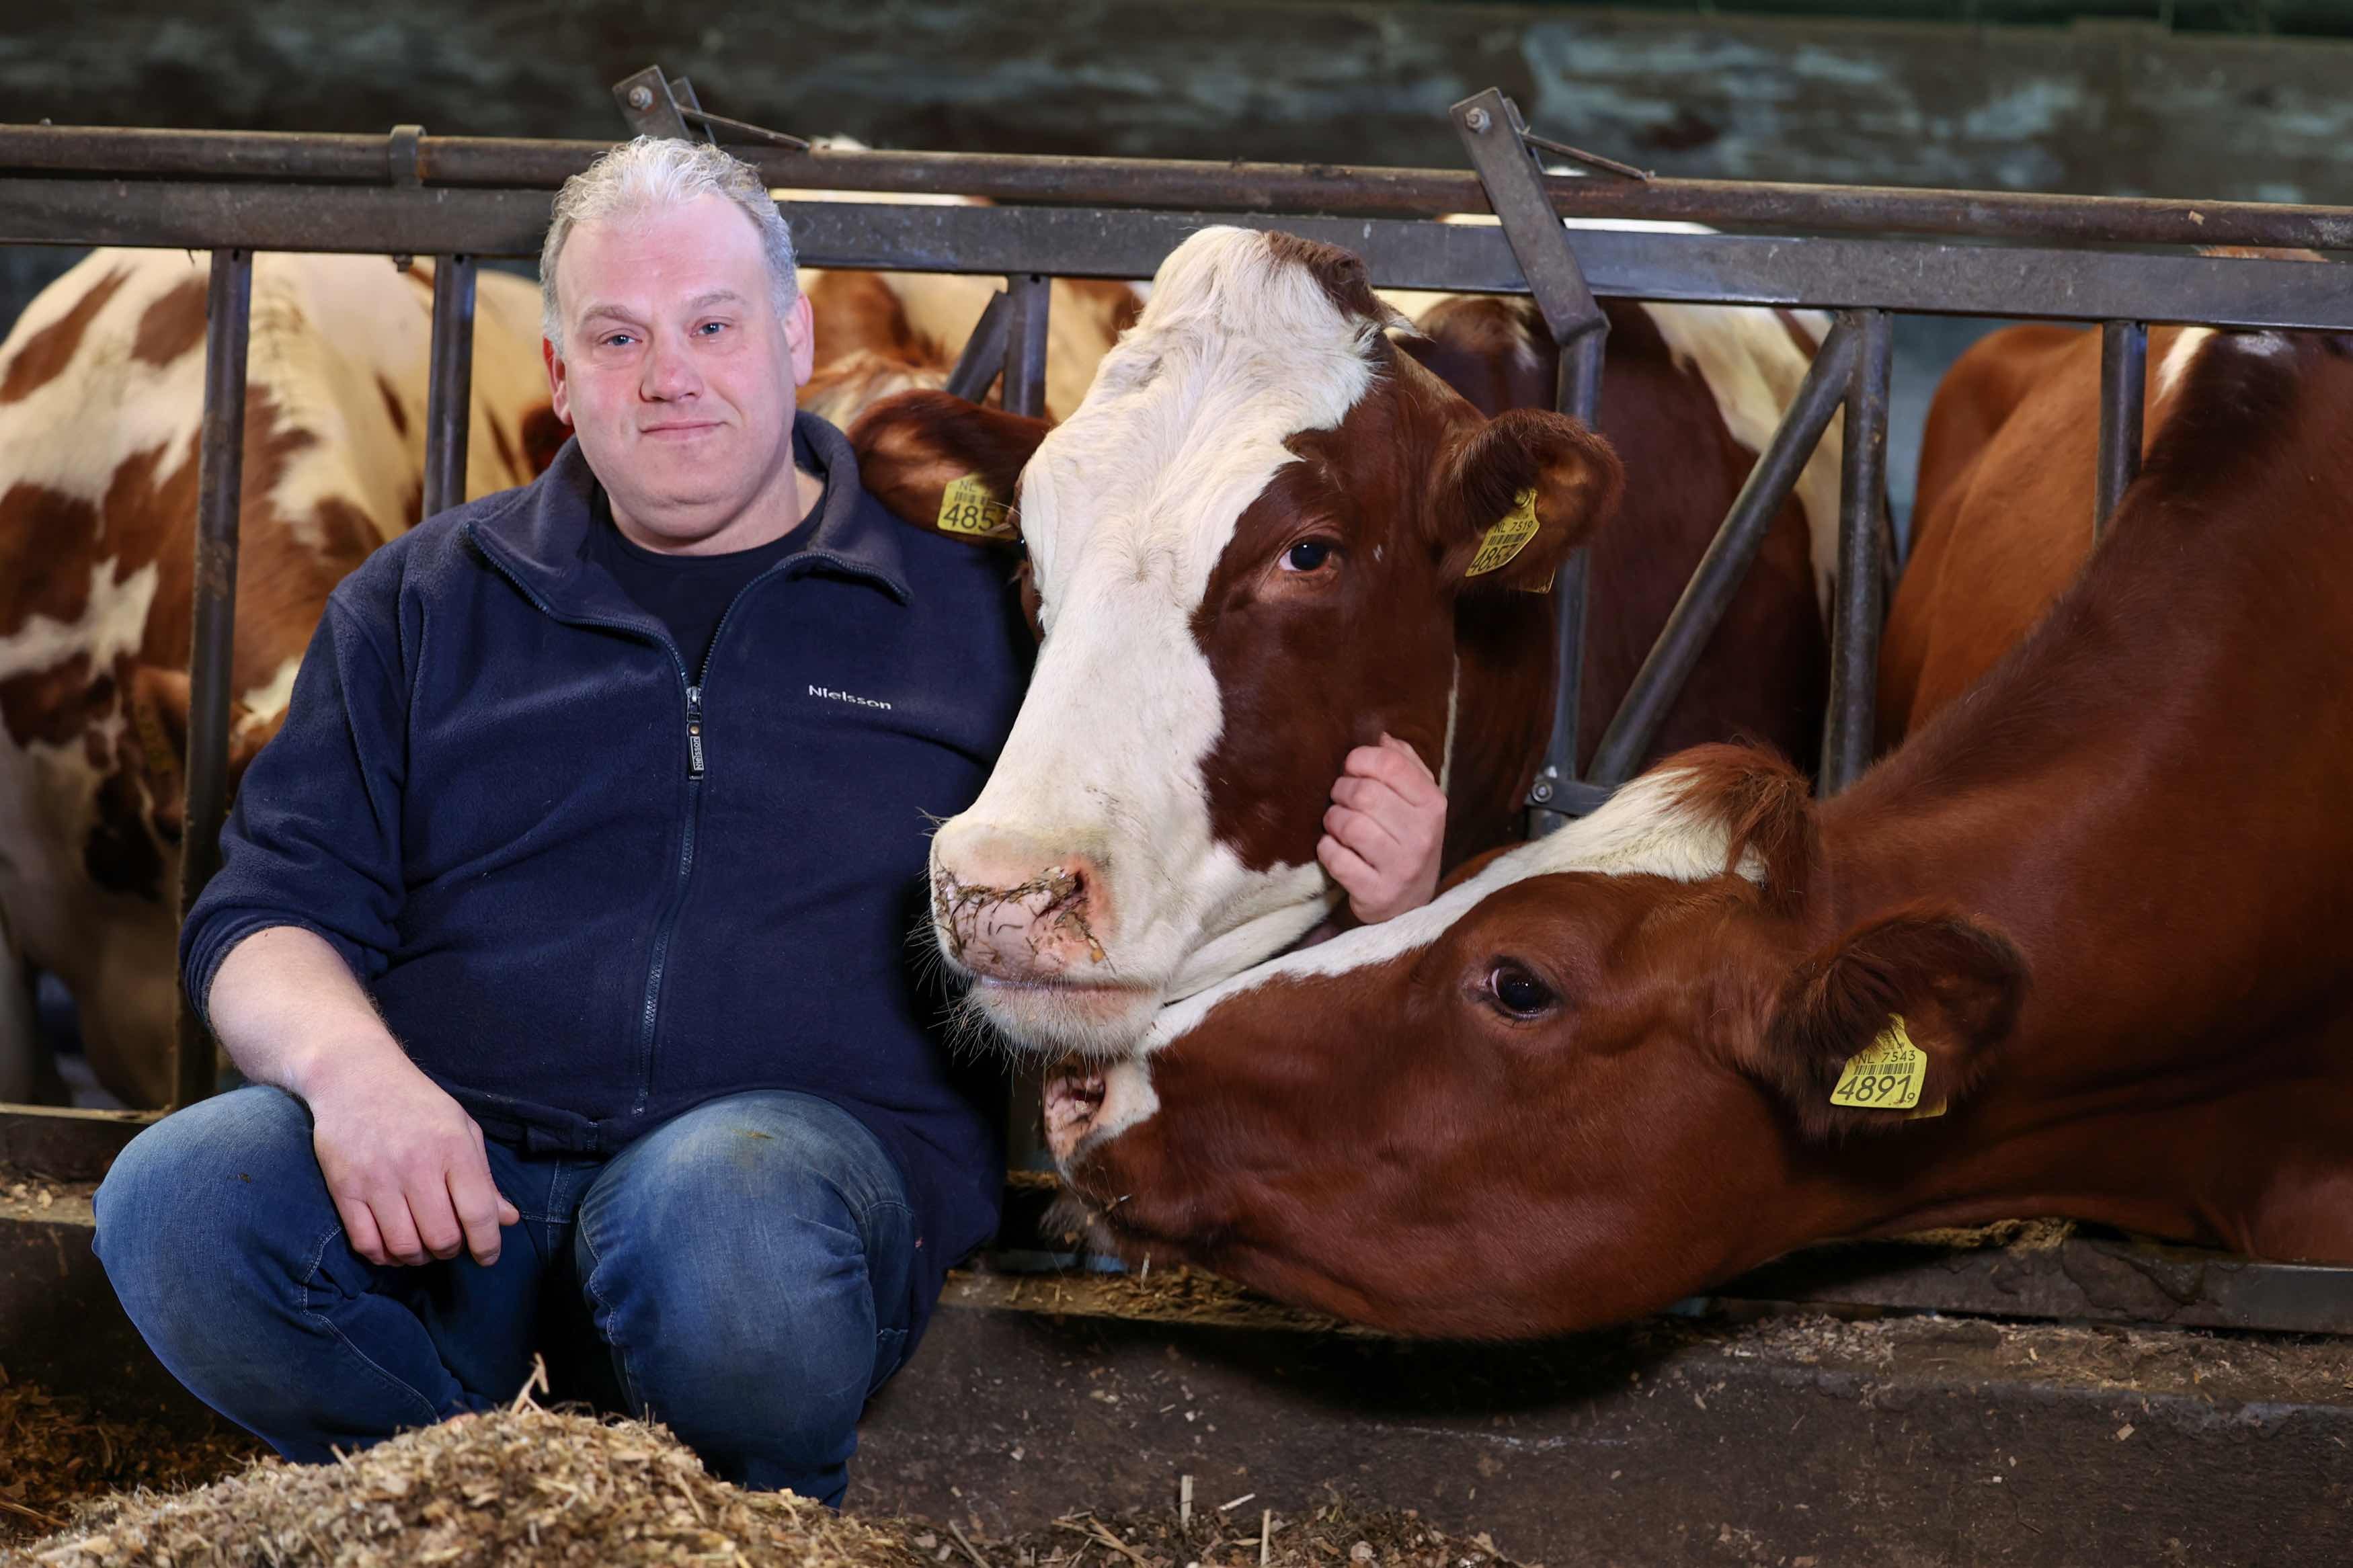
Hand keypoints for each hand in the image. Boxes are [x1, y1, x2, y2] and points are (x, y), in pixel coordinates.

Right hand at [304, 1050, 519, 1268]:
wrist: (355, 1077)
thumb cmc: (417, 1104)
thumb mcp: (461, 1128)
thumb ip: (484, 1177)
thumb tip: (508, 1220)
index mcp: (452, 1147)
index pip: (478, 1212)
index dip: (488, 1244)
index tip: (488, 1256)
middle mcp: (415, 1165)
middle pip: (441, 1237)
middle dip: (452, 1251)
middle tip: (451, 1243)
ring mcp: (377, 1178)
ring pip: (404, 1246)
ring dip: (418, 1258)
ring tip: (423, 1246)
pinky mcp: (344, 1188)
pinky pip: (366, 1243)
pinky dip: (383, 1256)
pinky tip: (392, 1246)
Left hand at [1318, 733, 1446, 923]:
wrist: (1409, 905)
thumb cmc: (1406, 840)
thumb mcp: (1416, 801)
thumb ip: (1403, 764)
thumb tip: (1382, 735)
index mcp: (1433, 804)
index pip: (1390, 764)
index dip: (1359, 760)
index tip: (1351, 769)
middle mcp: (1423, 835)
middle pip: (1364, 793)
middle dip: (1341, 792)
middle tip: (1340, 800)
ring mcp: (1402, 867)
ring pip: (1348, 824)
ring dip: (1333, 821)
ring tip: (1338, 825)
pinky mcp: (1377, 893)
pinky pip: (1335, 857)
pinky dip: (1327, 849)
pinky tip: (1337, 850)